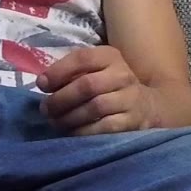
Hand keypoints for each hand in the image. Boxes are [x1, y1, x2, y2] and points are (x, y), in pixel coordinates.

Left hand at [37, 46, 155, 134]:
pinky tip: (73, 133)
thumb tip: (43, 83)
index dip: (58, 71)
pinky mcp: (132, 121)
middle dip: (61, 99)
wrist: (149, 107)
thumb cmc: (111, 87)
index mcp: (110, 57)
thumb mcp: (96, 71)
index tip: (42, 85)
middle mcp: (122, 75)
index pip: (82, 58)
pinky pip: (104, 127)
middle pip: (87, 85)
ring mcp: (130, 98)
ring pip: (95, 107)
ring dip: (69, 117)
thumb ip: (72, 72)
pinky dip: (84, 131)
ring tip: (56, 122)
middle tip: (46, 109)